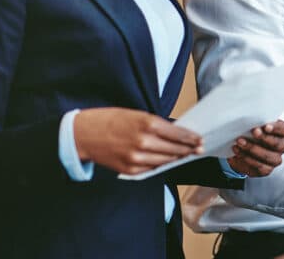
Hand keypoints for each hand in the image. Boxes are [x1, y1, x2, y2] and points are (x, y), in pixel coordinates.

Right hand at [73, 108, 201, 174]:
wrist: (84, 134)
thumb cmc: (110, 120)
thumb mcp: (136, 114)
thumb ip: (156, 124)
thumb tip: (176, 132)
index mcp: (147, 124)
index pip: (178, 134)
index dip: (191, 138)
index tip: (199, 139)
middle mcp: (144, 142)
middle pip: (175, 149)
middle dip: (188, 149)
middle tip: (198, 148)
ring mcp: (137, 158)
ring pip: (165, 161)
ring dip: (176, 158)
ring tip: (185, 154)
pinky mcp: (130, 169)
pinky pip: (151, 169)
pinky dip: (160, 164)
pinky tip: (166, 160)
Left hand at [227, 120, 283, 176]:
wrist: (242, 149)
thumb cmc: (251, 134)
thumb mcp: (254, 125)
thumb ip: (255, 123)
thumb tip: (248, 121)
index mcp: (281, 133)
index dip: (276, 128)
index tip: (266, 126)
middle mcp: (281, 147)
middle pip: (277, 144)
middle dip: (264, 138)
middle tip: (253, 132)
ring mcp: (275, 159)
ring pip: (268, 156)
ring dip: (252, 149)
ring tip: (239, 143)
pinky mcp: (266, 170)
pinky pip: (259, 166)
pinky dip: (246, 159)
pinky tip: (237, 152)